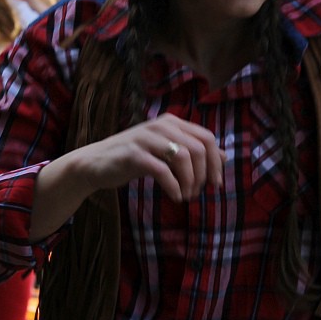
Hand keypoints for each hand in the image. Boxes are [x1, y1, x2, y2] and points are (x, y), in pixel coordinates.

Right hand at [71, 113, 223, 202]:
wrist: (95, 163)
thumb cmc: (134, 158)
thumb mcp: (166, 151)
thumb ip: (192, 150)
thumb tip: (225, 156)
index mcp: (172, 122)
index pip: (207, 137)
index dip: (216, 162)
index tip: (215, 184)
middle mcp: (161, 126)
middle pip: (199, 148)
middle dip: (204, 175)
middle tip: (197, 192)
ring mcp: (147, 138)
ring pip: (184, 157)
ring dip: (190, 182)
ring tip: (185, 196)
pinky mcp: (134, 155)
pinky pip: (163, 171)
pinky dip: (174, 187)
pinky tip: (175, 197)